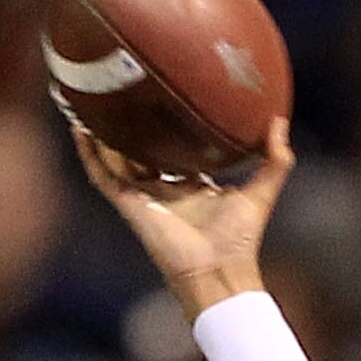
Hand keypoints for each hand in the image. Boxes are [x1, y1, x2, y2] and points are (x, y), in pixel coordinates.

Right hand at [68, 114, 294, 321]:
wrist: (218, 271)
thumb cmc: (240, 241)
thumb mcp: (261, 193)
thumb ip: (276, 161)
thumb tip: (280, 123)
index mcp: (191, 185)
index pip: (174, 149)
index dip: (167, 126)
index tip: (164, 96)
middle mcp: (164, 188)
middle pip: (140, 149)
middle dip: (129, 124)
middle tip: (120, 89)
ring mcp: (144, 196)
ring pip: (115, 157)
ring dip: (100, 132)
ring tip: (88, 98)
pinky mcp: (130, 205)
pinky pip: (103, 174)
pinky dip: (90, 153)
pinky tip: (80, 128)